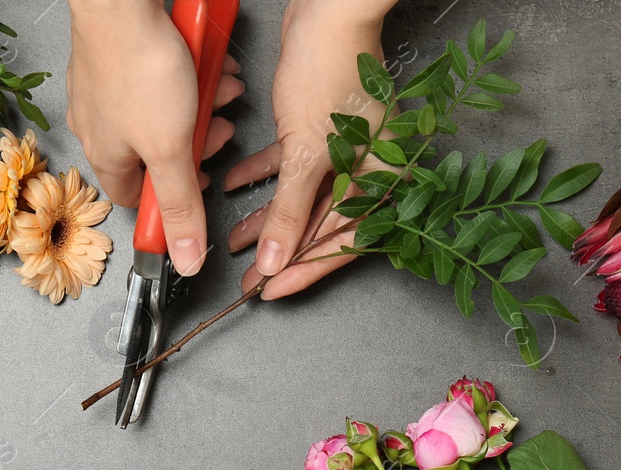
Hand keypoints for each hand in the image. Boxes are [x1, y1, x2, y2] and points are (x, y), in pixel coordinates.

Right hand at [66, 0, 243, 275]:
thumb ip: (180, 206)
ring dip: (201, 106)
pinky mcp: (120, 55)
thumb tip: (184, 259)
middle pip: (159, 154)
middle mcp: (100, 126)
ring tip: (219, 91)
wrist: (122, 1)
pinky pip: (161, 77)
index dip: (173, 200)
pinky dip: (190, 74)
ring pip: (166, 113)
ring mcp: (108, 87)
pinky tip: (205, 64)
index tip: (198, 189)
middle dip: (198, 143)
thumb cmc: (137, 66)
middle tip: (215, 130)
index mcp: (106, 157)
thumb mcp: (171, 150)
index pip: (138, 199)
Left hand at [224, 0, 396, 297]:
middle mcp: (372, 170)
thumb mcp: (307, 154)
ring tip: (236, 236)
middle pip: (323, 225)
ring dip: (268, 215)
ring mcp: (348, 149)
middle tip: (250, 275)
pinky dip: (267, 176)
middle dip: (281, 248)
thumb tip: (274, 260)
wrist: (328, 10)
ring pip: (304, 197)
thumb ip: (289, 213)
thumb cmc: (332, 70)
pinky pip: (295, 165)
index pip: (344, 243)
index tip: (270, 290)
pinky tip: (237, 185)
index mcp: (384, 183)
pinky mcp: (323, 128)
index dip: (304, 271)